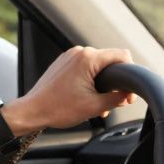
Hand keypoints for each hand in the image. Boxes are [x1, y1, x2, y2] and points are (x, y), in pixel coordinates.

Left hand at [3, 46, 135, 133]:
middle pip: (109, 62)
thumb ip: (116, 98)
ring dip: (102, 84)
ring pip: (97, 66)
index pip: (122, 55)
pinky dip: (90, 81)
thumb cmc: (58, 109)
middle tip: (112, 103)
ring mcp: (69, 56)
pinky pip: (84, 67)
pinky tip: (85, 98)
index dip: (130, 74)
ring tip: (95, 104)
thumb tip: (128, 95)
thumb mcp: (94, 107)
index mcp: (88, 58)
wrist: (32, 111)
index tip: (128, 94)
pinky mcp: (63, 63)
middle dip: (114, 83)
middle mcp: (79, 52)